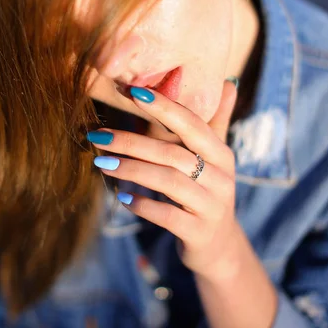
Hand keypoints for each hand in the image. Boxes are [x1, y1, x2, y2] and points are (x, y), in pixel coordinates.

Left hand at [88, 79, 238, 279]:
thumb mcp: (214, 158)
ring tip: (102, 163)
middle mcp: (221, 178)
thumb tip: (229, 81)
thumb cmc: (207, 191)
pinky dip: (143, 205)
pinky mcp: (199, 232)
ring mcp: (212, 206)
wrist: (219, 246)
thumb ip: (215, 121)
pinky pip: (168, 216)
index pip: (192, 124)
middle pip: (173, 153)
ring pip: (169, 182)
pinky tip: (121, 197)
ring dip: (132, 170)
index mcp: (222, 154)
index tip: (132, 91)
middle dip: (132, 142)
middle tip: (98, 135)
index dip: (164, 106)